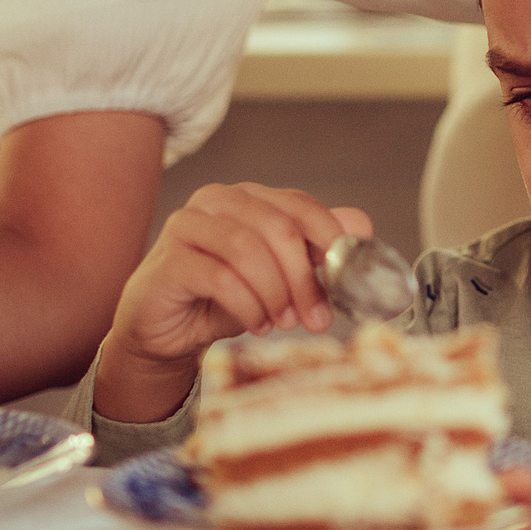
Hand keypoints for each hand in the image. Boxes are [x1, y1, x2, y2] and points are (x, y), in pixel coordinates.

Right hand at [102, 184, 372, 374]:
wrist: (168, 332)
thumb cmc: (224, 299)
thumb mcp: (279, 276)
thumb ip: (315, 249)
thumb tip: (363, 225)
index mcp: (247, 197)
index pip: (299, 206)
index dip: (330, 240)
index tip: (350, 279)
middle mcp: (215, 201)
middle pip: (277, 227)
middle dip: (304, 277)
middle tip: (317, 318)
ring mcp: (186, 226)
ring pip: (247, 249)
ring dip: (275, 292)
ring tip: (284, 322)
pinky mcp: (168, 260)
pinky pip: (219, 277)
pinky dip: (247, 305)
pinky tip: (257, 324)